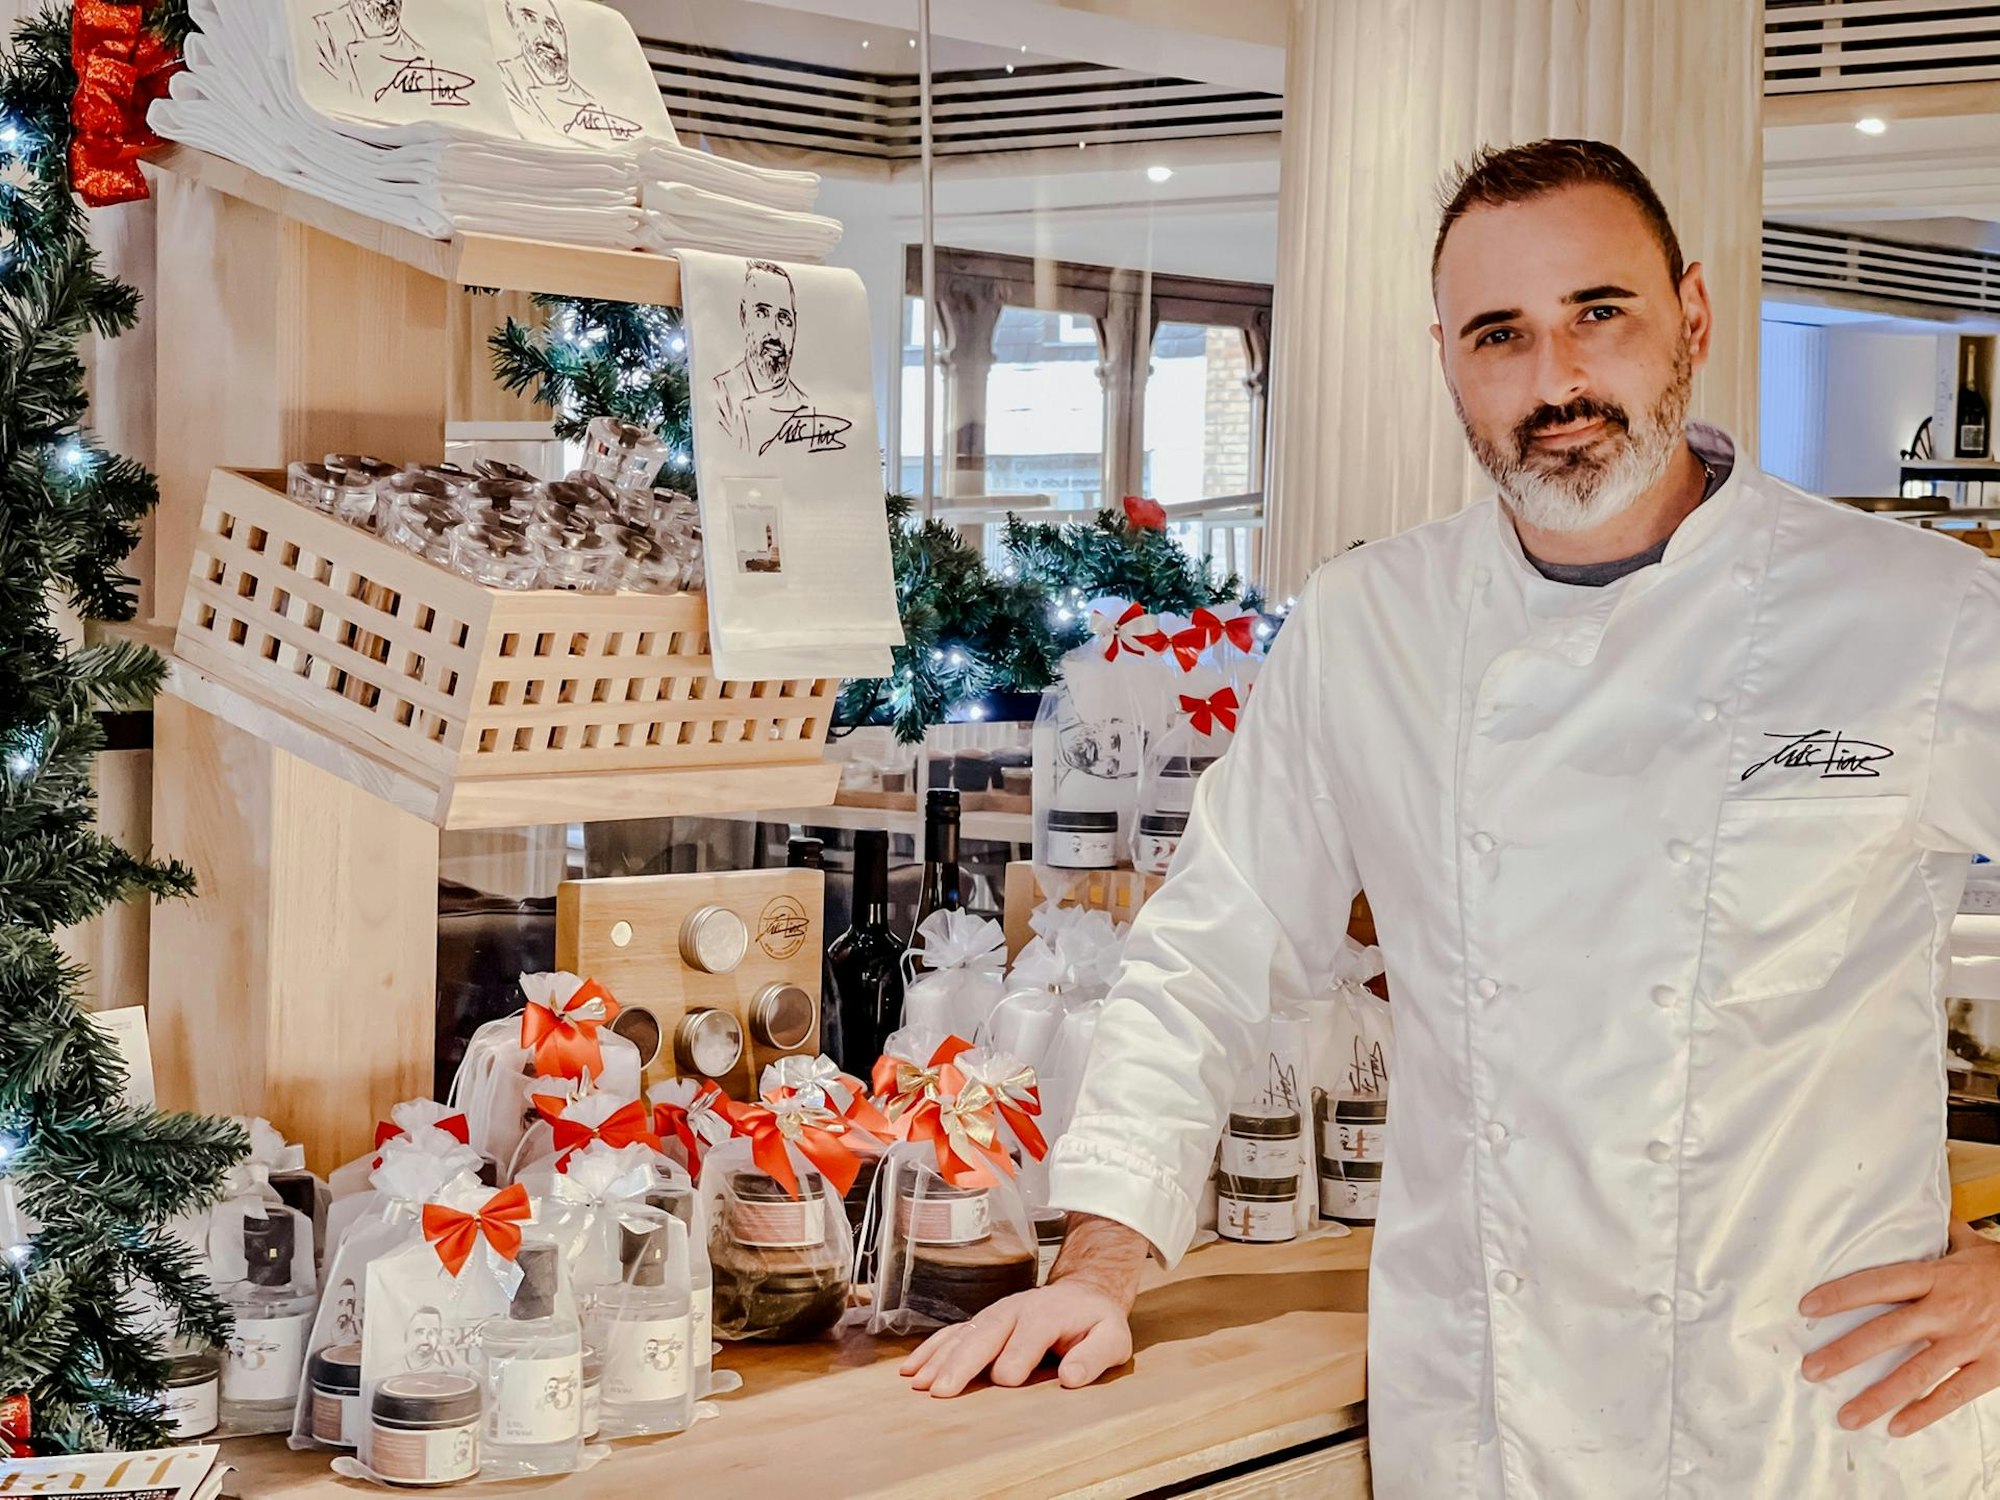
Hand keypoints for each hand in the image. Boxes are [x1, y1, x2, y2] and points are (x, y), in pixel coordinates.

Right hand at [897, 1211, 1149, 1398]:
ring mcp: (996, 1315)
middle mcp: (1017, 1310)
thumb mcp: (1112, 1338)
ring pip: (965, 1333)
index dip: (1019, 1354)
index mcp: (1050, 1313)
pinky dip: (931, 1350)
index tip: (1006, 1378)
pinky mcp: (983, 1324)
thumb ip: (1095, 1356)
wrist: (1082, 1294)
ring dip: (940, 1357)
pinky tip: (912, 1369)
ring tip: (919, 1382)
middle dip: (964, 1360)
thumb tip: (1072, 1375)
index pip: (1031, 1333)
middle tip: (943, 1388)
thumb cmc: (1095, 1323)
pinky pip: (953, 1335)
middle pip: (987, 1331)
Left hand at [1800, 1223, 1999, 1435]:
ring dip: (1878, 1397)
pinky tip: (1896, 1428)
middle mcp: (1947, 1311)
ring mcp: (1968, 1342)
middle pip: (1887, 1333)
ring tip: (1847, 1416)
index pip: (1878, 1284)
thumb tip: (1910, 1204)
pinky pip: (1954, 1395)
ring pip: (1916, 1374)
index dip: (1842, 1294)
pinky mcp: (1992, 1368)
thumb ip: (1937, 1233)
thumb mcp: (1970, 1244)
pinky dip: (1924, 1413)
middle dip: (1846, 1353)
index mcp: (1936, 1277)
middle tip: (1811, 1369)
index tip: (1807, 1307)